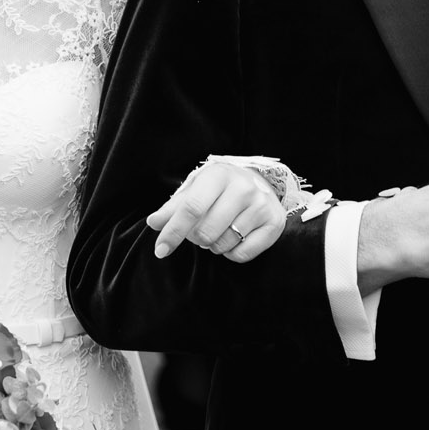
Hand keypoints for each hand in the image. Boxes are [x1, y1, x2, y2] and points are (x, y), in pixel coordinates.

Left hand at [147, 162, 287, 262]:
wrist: (258, 183)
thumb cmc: (219, 188)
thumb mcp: (195, 189)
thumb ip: (173, 207)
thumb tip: (154, 223)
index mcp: (219, 174)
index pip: (191, 208)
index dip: (173, 232)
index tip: (160, 250)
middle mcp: (243, 187)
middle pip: (205, 232)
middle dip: (195, 238)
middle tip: (199, 230)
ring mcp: (261, 205)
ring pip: (222, 245)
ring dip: (213, 245)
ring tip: (219, 230)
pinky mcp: (274, 224)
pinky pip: (242, 254)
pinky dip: (231, 253)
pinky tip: (234, 238)